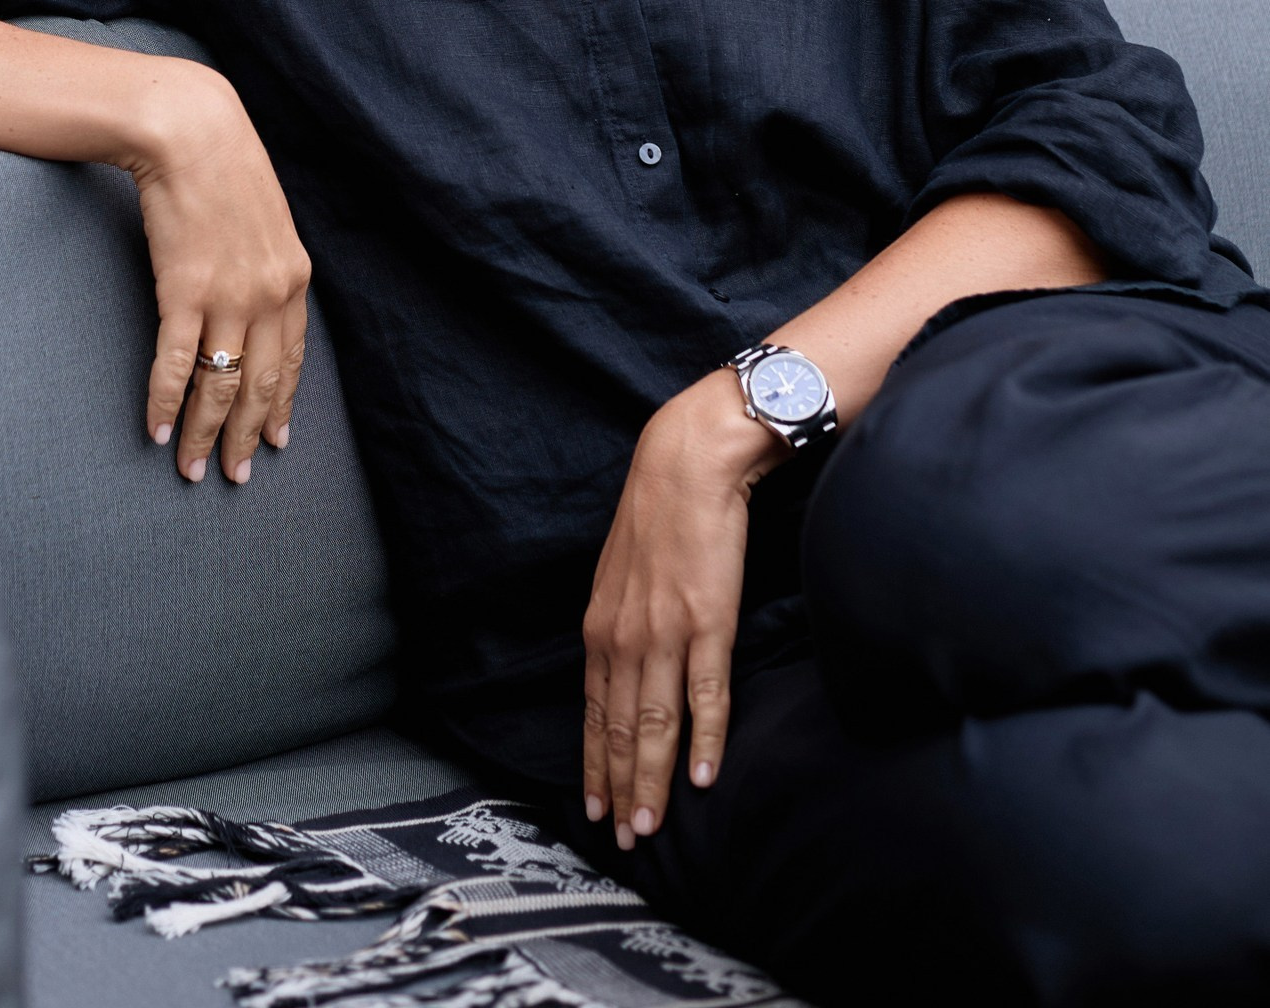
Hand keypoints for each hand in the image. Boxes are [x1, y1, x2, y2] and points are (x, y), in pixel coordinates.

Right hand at [117, 59, 310, 485]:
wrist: (190, 129)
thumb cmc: (222, 166)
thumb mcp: (265, 218)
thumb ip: (267, 262)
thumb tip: (256, 297)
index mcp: (294, 277)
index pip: (292, 359)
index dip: (281, 404)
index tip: (274, 440)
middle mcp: (269, 293)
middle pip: (261, 384)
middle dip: (247, 435)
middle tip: (235, 475)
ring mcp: (228, 295)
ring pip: (220, 386)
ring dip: (205, 434)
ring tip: (193, 469)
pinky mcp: (184, 291)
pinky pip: (177, 365)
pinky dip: (166, 404)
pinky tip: (158, 431)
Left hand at [582, 370, 780, 846]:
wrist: (688, 464)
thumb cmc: (658, 515)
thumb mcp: (621, 574)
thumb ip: (620, 623)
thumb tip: (622, 664)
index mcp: (601, 627)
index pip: (596, 713)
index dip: (596, 764)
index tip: (595, 807)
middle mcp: (625, 637)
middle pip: (622, 730)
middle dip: (621, 788)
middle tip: (625, 839)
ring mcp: (666, 633)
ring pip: (657, 725)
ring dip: (654, 781)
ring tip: (653, 826)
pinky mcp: (709, 623)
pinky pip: (706, 696)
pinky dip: (705, 742)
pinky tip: (705, 778)